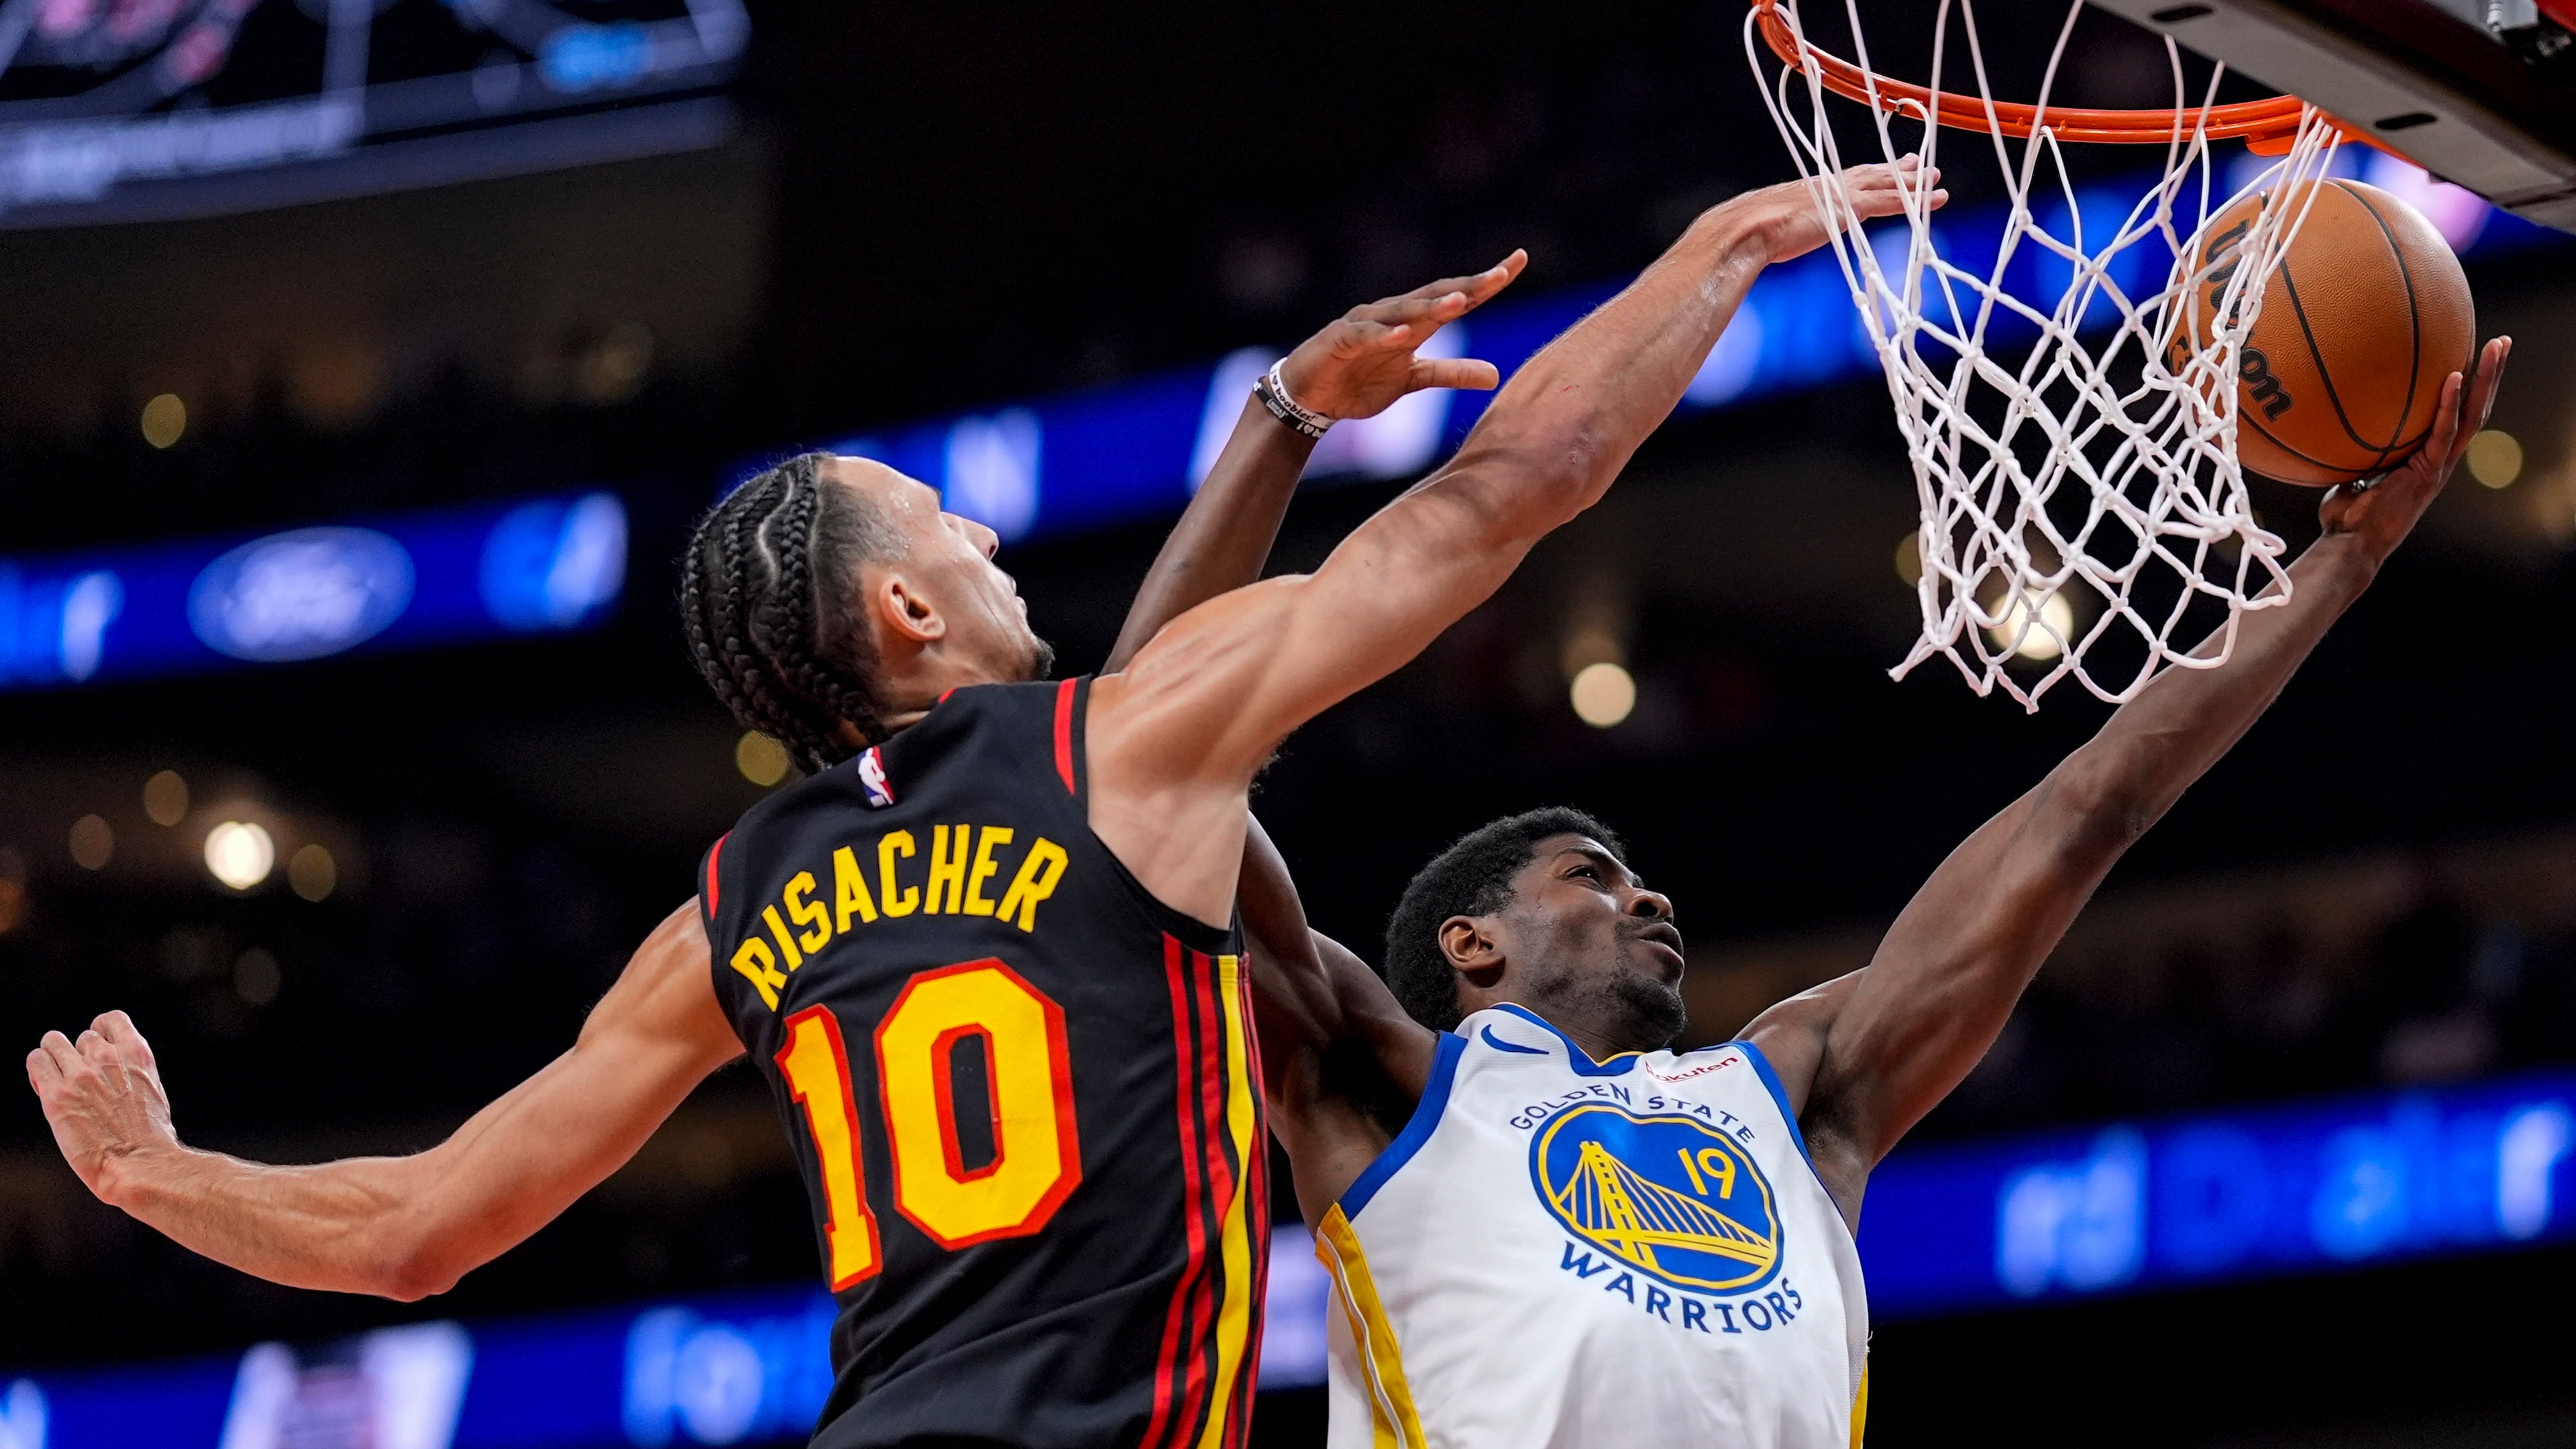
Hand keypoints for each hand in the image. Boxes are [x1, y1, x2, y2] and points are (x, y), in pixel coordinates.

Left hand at [27, 1010, 178, 1205]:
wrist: (140, 1164)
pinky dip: (38, 1070)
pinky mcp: (57, 1095)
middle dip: (78, 1056)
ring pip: (52, 1041)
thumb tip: (115, 1074)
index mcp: (137, 1055)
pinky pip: (36, 1061)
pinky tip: (45, 1088)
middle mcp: (108, 1058)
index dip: (100, 1033)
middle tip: (77, 1082)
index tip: (96, 1054)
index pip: (110, 1020)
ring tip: (57, 1082)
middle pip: (81, 1036)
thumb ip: (131, 1073)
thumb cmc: (150, 1139)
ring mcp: (81, 1074)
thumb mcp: (151, 1092)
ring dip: (54, 1058)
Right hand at [1275, 252, 1526, 420]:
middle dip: (1468, 285)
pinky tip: (1403, 335)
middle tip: (1500, 274)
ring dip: (1431, 307)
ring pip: (1404, 311)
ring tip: (1460, 302)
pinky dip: (1384, 335)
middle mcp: (1394, 314)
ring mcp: (1366, 324)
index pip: (1458, 297)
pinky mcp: (1340, 339)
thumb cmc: (1360, 381)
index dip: (1487, 282)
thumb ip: (1451, 373)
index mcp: (1415, 322)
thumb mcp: (1413, 380)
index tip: (1518, 261)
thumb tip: (1496, 375)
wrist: (1309, 397)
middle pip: (1436, 295)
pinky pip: (1366, 336)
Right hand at [1715, 156, 1944, 265]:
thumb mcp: (1767, 227)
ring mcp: (1842, 193)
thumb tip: (1763, 239)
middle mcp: (1830, 184)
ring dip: (1914, 183)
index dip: (1870, 172)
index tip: (1883, 168)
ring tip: (1936, 181)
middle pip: (1873, 173)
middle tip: (1920, 164)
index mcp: (1812, 188)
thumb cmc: (1747, 234)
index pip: (1848, 177)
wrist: (1744, 231)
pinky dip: (1916, 201)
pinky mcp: (1851, 208)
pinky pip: (1893, 202)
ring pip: (1888, 184)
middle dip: (1898, 170)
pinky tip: (1935, 200)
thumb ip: (1776, 228)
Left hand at [2319, 335, 2511, 562]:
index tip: (2471, 353)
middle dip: (2490, 374)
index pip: (2455, 413)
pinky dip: (2449, 405)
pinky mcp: (2429, 473)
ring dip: (2486, 379)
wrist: (2351, 545)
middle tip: (2501, 341)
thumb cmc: (2345, 515)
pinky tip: (2455, 376)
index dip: (2467, 386)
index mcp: (2426, 455)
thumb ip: (2349, 448)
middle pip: (2474, 408)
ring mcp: (2438, 466)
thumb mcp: (2347, 471)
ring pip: (2471, 415)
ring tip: (2496, 346)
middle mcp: (2439, 458)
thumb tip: (2326, 420)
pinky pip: (2443, 433)